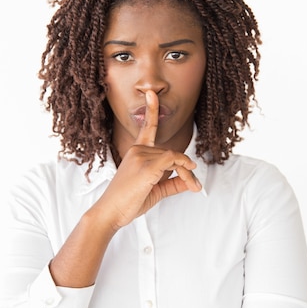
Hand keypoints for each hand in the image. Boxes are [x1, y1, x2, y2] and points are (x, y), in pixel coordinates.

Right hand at [94, 90, 201, 229]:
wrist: (111, 213)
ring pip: (175, 157)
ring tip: (193, 187)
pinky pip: (174, 160)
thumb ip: (172, 183)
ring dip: (188, 173)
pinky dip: (185, 169)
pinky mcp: (146, 165)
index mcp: (136, 152)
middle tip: (195, 185)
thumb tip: (190, 180)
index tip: (151, 94)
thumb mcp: (155, 191)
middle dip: (187, 168)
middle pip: (172, 152)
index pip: (147, 128)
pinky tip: (190, 180)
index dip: (151, 110)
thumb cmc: (128, 202)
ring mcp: (140, 156)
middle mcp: (137, 150)